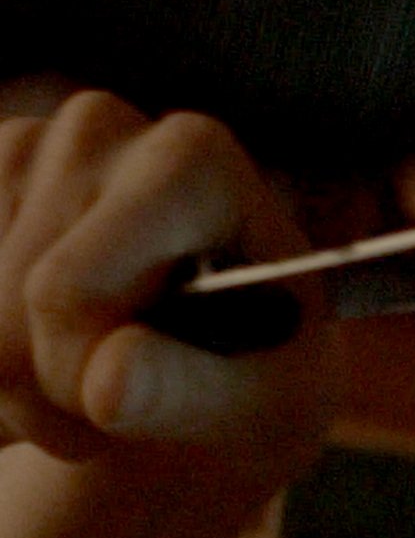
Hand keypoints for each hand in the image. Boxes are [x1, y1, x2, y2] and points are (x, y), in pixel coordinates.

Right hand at [0, 93, 339, 497]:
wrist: (206, 358)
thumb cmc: (254, 375)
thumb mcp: (265, 408)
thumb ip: (191, 394)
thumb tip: (106, 381)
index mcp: (191, 160)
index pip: (64, 292)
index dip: (72, 378)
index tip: (118, 403)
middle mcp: (100, 129)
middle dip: (42, 394)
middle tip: (107, 408)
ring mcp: (20, 146)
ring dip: (6, 388)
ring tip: (80, 379)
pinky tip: (31, 355)